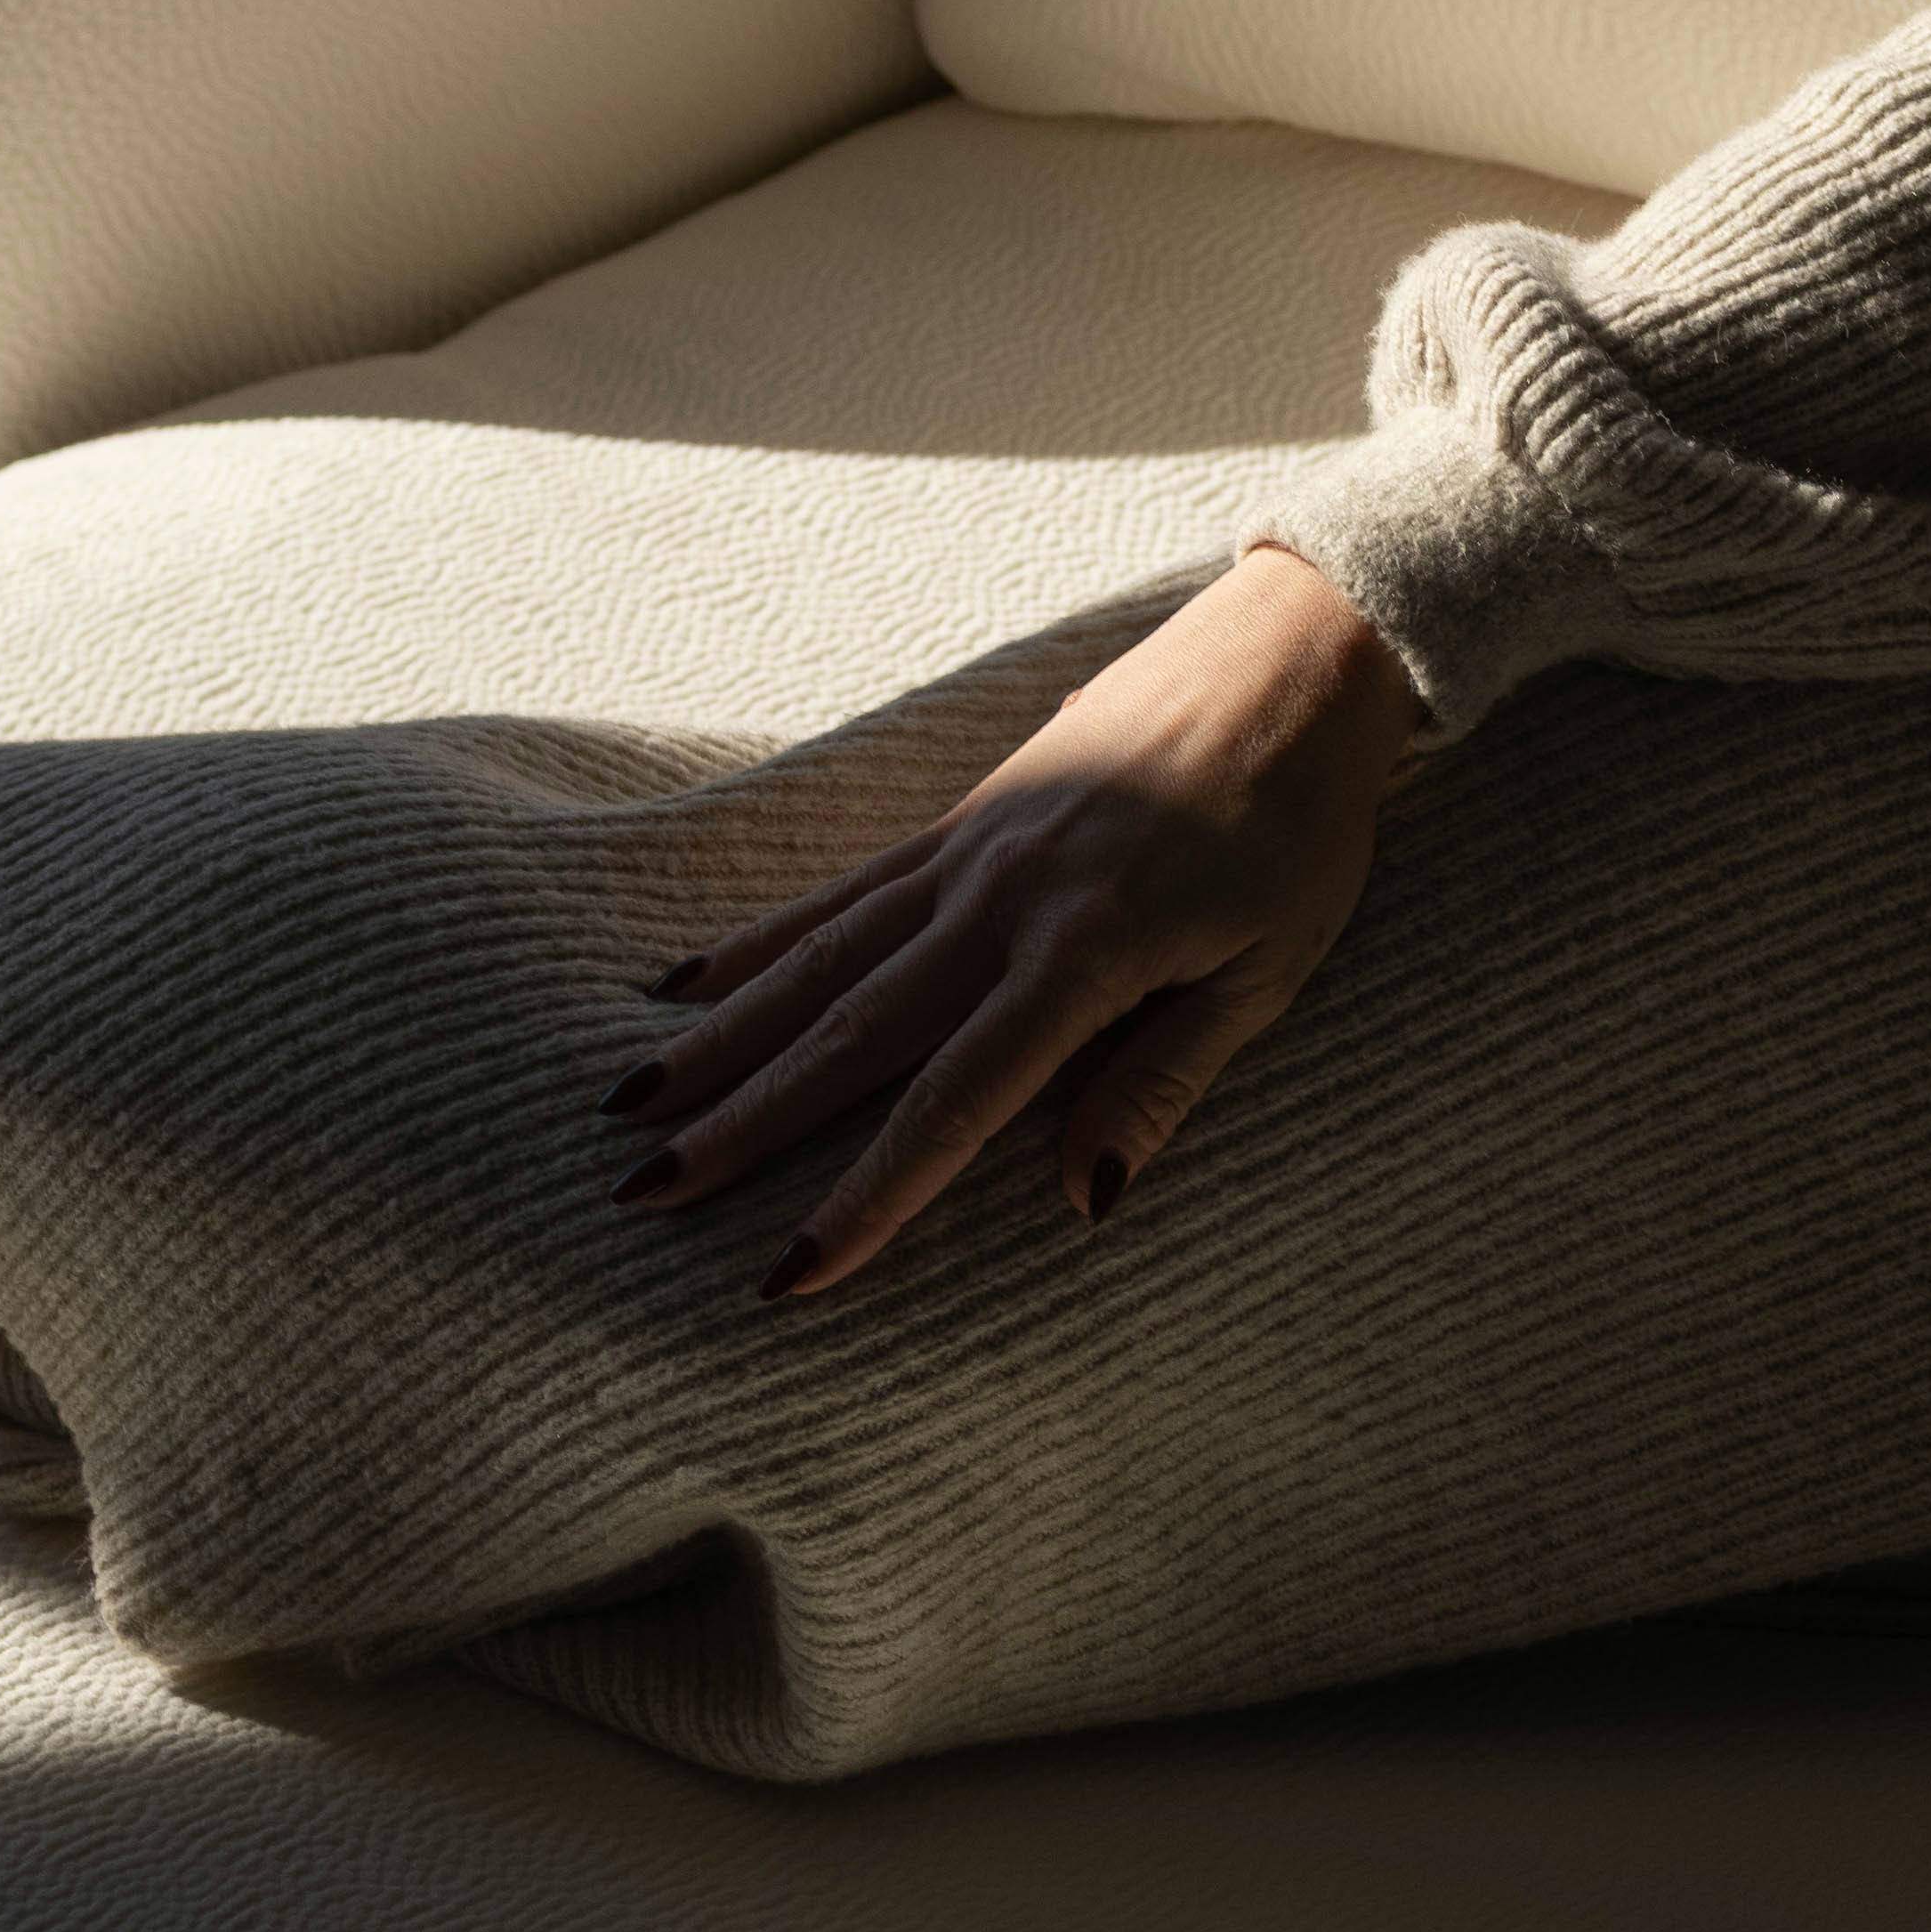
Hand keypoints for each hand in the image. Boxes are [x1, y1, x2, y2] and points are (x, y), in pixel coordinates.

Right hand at [598, 547, 1421, 1298]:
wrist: (1296, 659)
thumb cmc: (1304, 831)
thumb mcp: (1268, 971)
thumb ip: (1164, 1083)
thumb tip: (1084, 1201)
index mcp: (1081, 953)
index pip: (951, 1103)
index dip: (867, 1198)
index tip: (790, 1271)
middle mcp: (999, 902)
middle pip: (849, 1034)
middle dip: (741, 1125)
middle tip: (639, 1196)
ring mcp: (967, 854)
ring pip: (819, 962)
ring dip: (720, 1039)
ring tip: (626, 1106)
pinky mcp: (959, 820)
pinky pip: (840, 893)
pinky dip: (756, 940)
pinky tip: (678, 980)